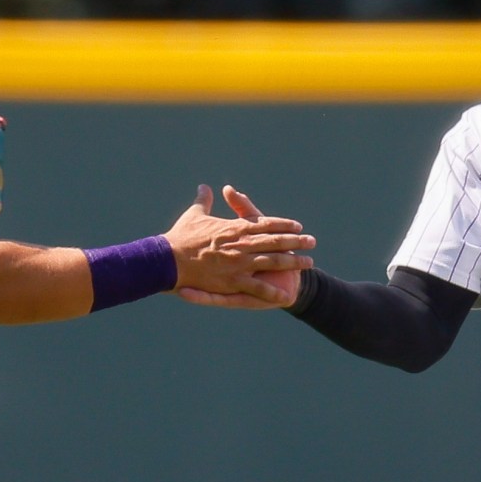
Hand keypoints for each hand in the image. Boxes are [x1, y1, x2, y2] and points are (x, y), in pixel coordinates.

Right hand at [165, 184, 313, 305]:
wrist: (168, 259)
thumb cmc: (180, 237)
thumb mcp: (194, 215)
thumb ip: (203, 201)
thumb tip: (205, 187)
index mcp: (235, 228)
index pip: (266, 224)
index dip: (283, 224)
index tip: (298, 225)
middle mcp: (242, 244)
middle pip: (276, 241)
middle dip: (296, 241)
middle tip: (312, 241)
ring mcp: (240, 264)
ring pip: (274, 262)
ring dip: (293, 262)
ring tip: (309, 263)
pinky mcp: (233, 282)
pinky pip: (258, 288)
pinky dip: (273, 291)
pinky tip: (288, 294)